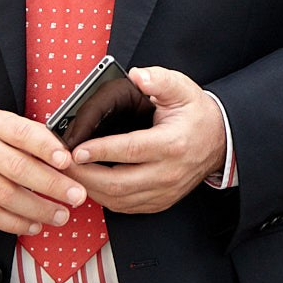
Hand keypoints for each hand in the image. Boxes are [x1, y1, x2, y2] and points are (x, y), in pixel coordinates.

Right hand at [0, 108, 88, 235]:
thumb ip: (28, 135)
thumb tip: (65, 154)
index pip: (22, 133)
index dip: (46, 147)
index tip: (67, 160)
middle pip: (18, 169)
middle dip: (52, 185)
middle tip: (76, 195)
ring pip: (6, 196)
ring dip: (38, 209)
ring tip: (61, 215)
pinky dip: (14, 223)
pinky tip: (33, 224)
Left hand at [69, 67, 227, 214]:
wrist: (220, 141)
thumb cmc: (196, 114)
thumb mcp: (182, 89)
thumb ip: (159, 79)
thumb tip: (138, 75)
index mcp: (172, 144)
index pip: (129, 150)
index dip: (100, 151)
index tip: (76, 149)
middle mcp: (168, 172)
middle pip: (118, 183)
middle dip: (84, 176)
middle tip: (62, 164)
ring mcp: (164, 191)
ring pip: (118, 200)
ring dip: (89, 189)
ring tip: (69, 174)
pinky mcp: (159, 202)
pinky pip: (124, 207)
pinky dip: (102, 197)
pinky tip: (89, 183)